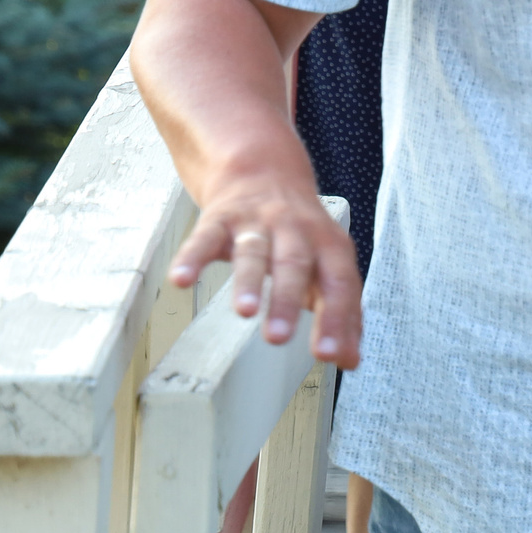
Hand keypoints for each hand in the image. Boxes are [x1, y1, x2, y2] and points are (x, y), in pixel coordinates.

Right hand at [171, 176, 362, 365]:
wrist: (264, 172)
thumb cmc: (300, 233)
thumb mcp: (327, 265)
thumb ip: (340, 312)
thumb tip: (350, 360)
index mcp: (329, 247)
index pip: (340, 284)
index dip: (338, 319)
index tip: (332, 356)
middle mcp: (296, 232)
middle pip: (295, 266)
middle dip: (288, 302)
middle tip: (278, 338)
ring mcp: (257, 223)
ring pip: (254, 251)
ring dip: (248, 282)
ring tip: (243, 312)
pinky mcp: (220, 218)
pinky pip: (204, 238)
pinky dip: (192, 258)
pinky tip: (181, 280)